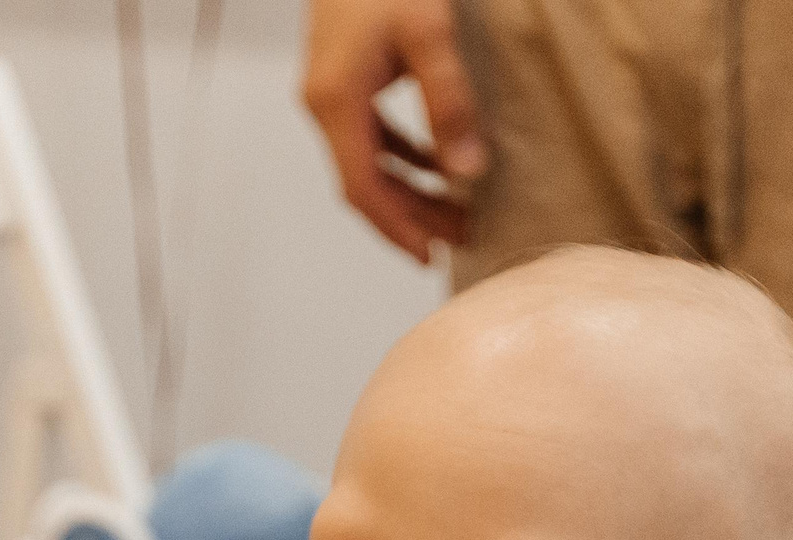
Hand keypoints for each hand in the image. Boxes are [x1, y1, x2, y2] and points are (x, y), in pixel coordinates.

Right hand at [302, 0, 485, 262]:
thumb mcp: (429, 32)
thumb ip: (450, 101)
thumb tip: (468, 171)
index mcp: (335, 99)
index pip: (362, 186)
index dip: (397, 227)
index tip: (430, 254)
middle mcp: (324, 102)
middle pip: (365, 181)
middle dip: (412, 215)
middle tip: (461, 235)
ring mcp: (330, 90)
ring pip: (369, 160)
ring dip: (411, 188)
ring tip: (458, 208)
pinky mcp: (344, 76)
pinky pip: (371, 134)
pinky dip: (404, 156)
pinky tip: (438, 163)